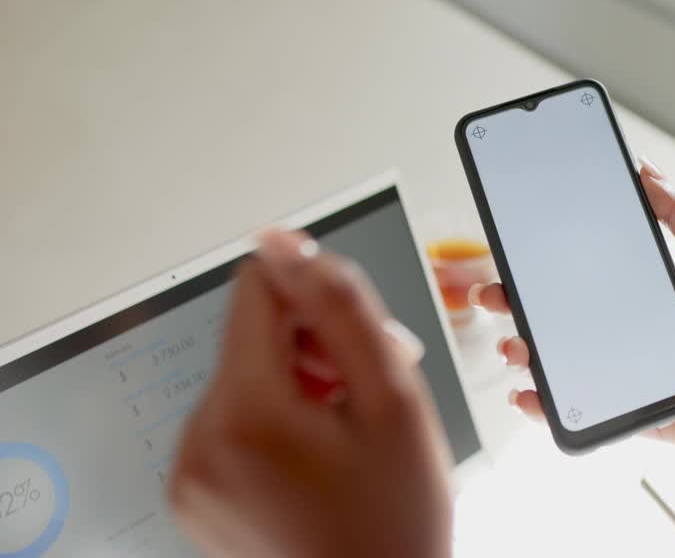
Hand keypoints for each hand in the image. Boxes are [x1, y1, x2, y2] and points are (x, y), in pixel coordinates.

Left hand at [168, 229, 453, 556]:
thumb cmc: (396, 522)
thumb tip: (286, 242)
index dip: (317, 300)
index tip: (357, 340)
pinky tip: (321, 456)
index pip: (258, 291)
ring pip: (245, 379)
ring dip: (301, 386)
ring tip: (350, 430)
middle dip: (317, 349)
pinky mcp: (196, 496)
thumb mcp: (393, 400)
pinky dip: (277, 424)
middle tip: (372, 392)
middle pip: (252, 338)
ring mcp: (190, 477)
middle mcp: (197, 445)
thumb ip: (340, 308)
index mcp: (244, 414)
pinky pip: (232, 424)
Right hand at [473, 158, 674, 461]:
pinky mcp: (633, 411)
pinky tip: (528, 393)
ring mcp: (629, 371)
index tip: (517, 241)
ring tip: (512, 343)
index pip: (588, 267)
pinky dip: (547, 405)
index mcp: (651, 289)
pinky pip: (581, 409)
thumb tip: (643, 168)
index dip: (549, 257)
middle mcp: (634, 328)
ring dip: (526, 350)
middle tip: (494, 290)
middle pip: (563, 313)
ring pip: (563, 359)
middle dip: (519, 301)